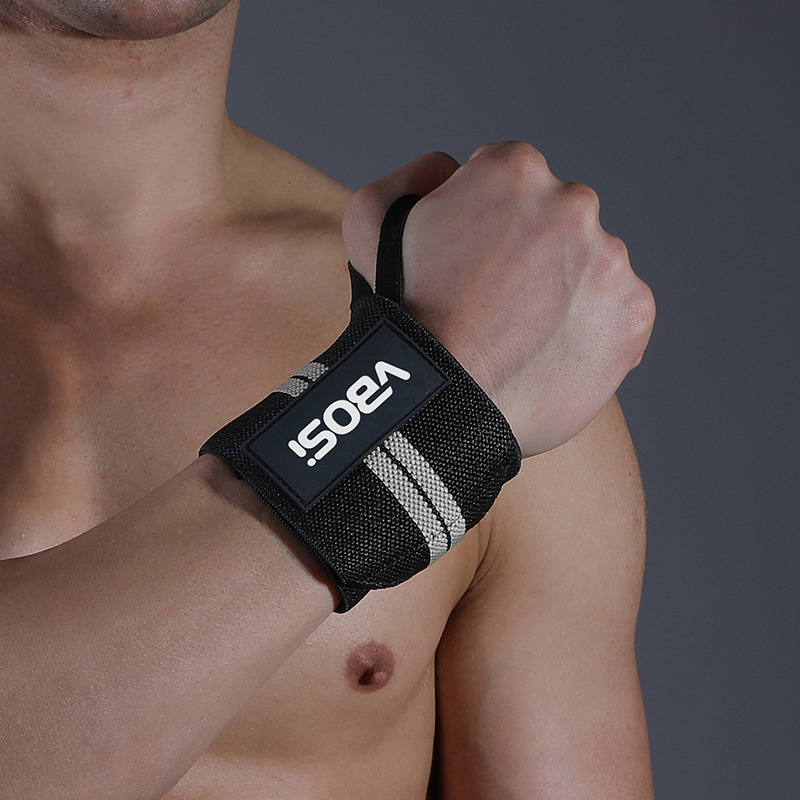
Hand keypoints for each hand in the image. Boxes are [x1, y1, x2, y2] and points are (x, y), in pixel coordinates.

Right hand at [342, 142, 654, 456]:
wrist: (440, 400)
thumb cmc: (400, 314)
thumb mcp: (368, 218)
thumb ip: (415, 174)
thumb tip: (452, 170)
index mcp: (515, 169)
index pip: (512, 183)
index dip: (487, 224)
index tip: (473, 263)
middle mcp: (574, 203)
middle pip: (557, 223)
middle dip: (532, 254)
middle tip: (495, 305)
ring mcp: (611, 261)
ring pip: (590, 268)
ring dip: (563, 292)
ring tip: (520, 337)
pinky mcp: (634, 315)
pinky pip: (616, 315)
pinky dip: (590, 332)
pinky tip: (548, 355)